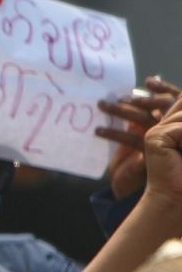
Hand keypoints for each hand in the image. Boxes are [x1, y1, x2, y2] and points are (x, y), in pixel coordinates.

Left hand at [98, 75, 180, 197]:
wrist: (133, 191)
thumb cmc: (136, 159)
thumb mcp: (140, 133)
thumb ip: (142, 115)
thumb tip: (136, 92)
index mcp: (172, 123)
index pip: (173, 100)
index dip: (164, 89)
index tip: (149, 80)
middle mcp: (171, 130)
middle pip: (160, 107)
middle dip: (140, 99)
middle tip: (120, 96)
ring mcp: (164, 142)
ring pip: (143, 120)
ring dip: (120, 111)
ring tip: (101, 105)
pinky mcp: (150, 155)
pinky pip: (131, 139)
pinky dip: (113, 132)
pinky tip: (98, 131)